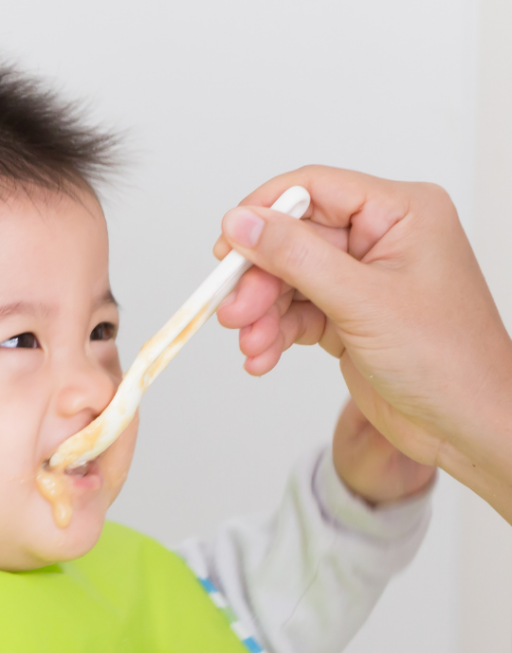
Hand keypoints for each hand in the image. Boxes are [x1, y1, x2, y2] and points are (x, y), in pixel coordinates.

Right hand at [213, 165, 511, 521]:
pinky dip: (275, 335)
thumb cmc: (446, 360)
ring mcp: (362, 281)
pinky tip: (263, 357)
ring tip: (251, 345)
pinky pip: (297, 315)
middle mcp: (380, 240)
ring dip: (263, 315)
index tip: (226, 247)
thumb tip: (243, 223)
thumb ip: (297, 257)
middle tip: (233, 312)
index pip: (315, 189)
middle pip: (294, 242)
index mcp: (401, 213)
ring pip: (289, 282)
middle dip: (259, 281)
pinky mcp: (348, 318)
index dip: (264, 214)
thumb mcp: (362, 301)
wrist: (463, 424)